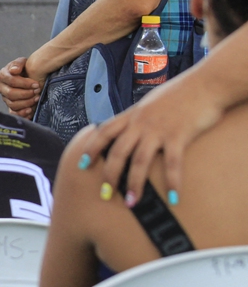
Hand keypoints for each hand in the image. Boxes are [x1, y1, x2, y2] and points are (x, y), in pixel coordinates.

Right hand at [0, 57, 41, 117]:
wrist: (28, 76)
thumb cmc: (25, 69)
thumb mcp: (22, 62)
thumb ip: (18, 64)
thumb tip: (14, 71)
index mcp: (2, 75)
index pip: (11, 81)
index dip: (25, 83)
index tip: (36, 84)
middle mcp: (1, 87)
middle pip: (11, 94)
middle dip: (26, 93)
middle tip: (37, 91)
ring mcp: (5, 98)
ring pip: (13, 104)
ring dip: (26, 102)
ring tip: (36, 98)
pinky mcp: (10, 106)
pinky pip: (13, 113)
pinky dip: (22, 113)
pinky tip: (30, 110)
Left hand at [78, 70, 221, 205]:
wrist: (205, 84)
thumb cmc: (180, 94)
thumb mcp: (151, 103)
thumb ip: (140, 118)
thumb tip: (132, 130)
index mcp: (132, 115)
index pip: (104, 131)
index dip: (91, 148)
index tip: (82, 165)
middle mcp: (140, 123)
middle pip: (117, 152)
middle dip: (109, 175)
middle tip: (105, 194)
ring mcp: (158, 129)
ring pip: (139, 161)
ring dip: (134, 184)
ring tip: (131, 202)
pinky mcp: (179, 136)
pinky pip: (172, 163)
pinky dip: (172, 182)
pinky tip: (173, 198)